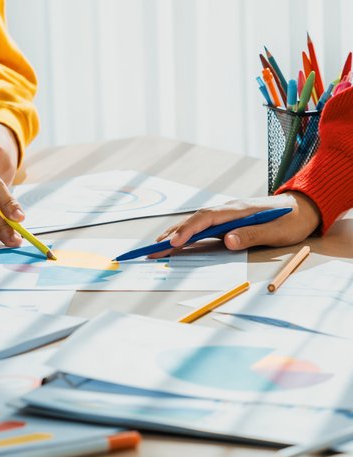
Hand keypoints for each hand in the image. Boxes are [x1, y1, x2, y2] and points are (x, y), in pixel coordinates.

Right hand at [151, 192, 320, 256]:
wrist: (302, 207)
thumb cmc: (290, 220)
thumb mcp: (276, 231)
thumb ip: (252, 235)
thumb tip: (228, 241)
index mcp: (237, 210)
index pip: (206, 218)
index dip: (189, 230)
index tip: (174, 242)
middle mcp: (227, 210)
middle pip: (194, 220)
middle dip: (172, 234)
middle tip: (153, 249)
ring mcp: (225, 215)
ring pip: (194, 222)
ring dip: (175, 233)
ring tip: (157, 246)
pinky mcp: (226, 221)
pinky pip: (201, 227)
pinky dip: (185, 234)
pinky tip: (176, 242)